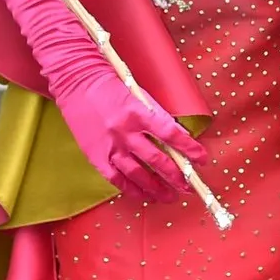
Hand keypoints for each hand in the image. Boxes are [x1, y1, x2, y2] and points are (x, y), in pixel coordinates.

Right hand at [55, 70, 207, 204]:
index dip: (189, 149)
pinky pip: (117, 179)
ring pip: (138, 174)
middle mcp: (126, 131)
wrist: (76, 82)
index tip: (202, 159)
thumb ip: (156, 116)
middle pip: (157, 160)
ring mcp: (110, 146)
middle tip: (187, 186)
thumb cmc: (111, 86)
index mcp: (139, 112)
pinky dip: (132, 189)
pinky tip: (143, 195)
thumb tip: (178, 137)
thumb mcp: (138, 96)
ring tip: (168, 197)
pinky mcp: (96, 156)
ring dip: (156, 188)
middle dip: (176, 176)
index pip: (171, 134)